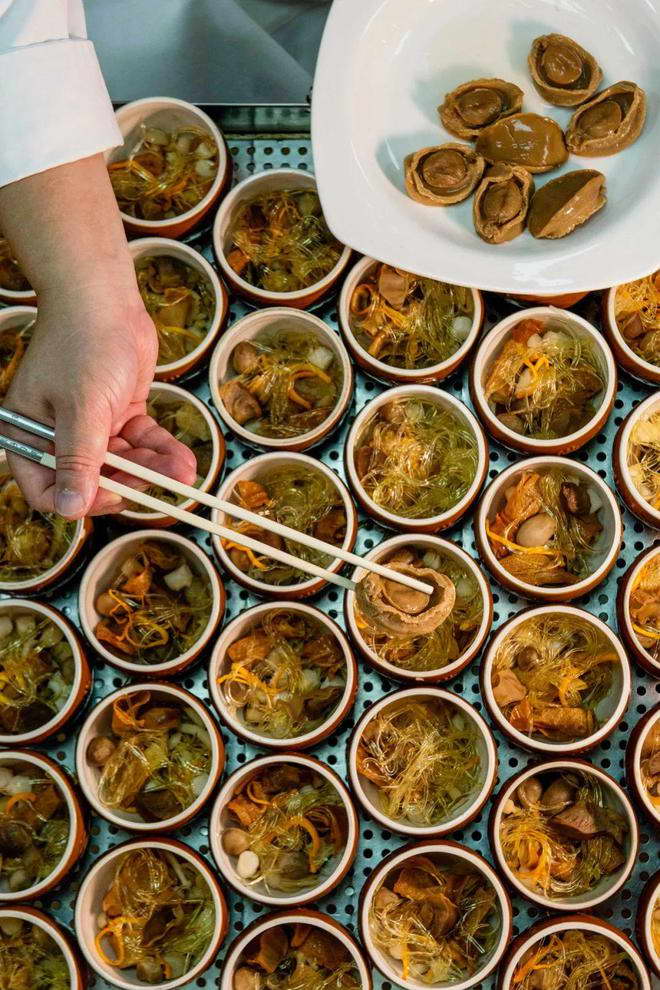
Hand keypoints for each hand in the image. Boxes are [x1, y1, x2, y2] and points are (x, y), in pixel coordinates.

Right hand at [5, 291, 196, 517]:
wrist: (106, 297)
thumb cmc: (82, 344)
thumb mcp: (82, 408)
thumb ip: (79, 460)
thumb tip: (71, 509)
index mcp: (29, 435)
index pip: (48, 490)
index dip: (81, 500)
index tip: (115, 495)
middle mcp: (57, 435)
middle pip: (93, 481)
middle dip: (129, 483)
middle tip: (159, 486)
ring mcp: (89, 426)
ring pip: (123, 464)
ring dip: (153, 470)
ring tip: (184, 473)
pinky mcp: (118, 414)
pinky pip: (140, 444)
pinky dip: (162, 452)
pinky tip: (184, 461)